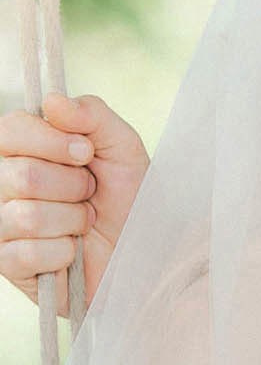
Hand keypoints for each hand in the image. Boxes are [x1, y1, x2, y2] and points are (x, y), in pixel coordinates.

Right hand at [0, 93, 149, 312]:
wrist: (142, 250)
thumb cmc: (126, 197)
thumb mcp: (121, 147)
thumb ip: (92, 115)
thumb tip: (52, 100)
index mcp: (22, 149)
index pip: (9, 130)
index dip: (52, 141)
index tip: (86, 153)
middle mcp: (2, 182)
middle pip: (22, 175)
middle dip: (72, 186)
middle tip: (89, 194)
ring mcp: (0, 224)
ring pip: (26, 216)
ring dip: (72, 220)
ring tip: (83, 222)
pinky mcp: (7, 264)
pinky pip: (27, 253)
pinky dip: (64, 252)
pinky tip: (71, 251)